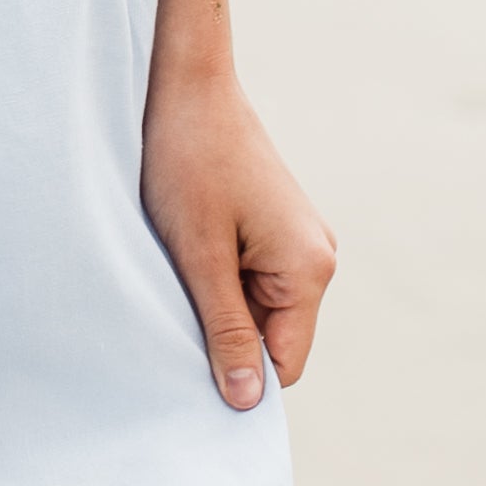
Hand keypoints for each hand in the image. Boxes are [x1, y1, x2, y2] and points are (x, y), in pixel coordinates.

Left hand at [141, 64, 336, 407]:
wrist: (186, 84)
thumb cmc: (188, 161)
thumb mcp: (199, 256)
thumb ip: (225, 330)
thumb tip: (247, 402)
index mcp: (309, 268)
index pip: (284, 364)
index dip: (240, 379)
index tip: (186, 375)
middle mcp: (317, 256)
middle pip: (271, 338)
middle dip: (223, 339)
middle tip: (168, 320)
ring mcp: (298, 240)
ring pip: (256, 309)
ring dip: (215, 306)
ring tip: (174, 277)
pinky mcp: (274, 227)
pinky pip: (250, 279)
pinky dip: (216, 280)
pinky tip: (183, 257)